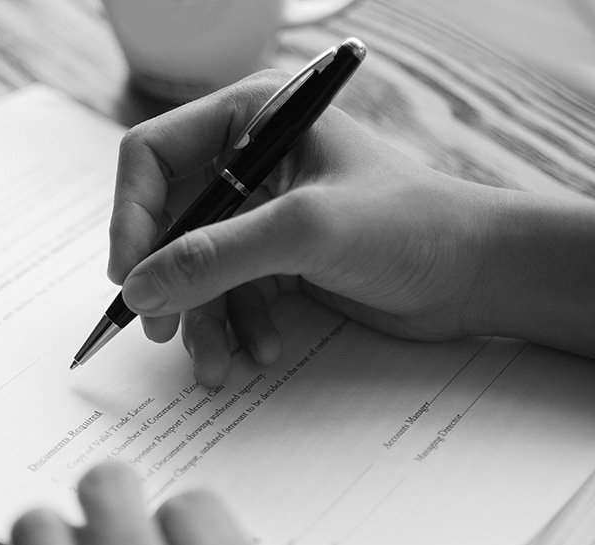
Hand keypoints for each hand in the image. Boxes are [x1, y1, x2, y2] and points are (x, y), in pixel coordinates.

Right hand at [108, 72, 594, 385]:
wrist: (478, 276)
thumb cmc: (410, 226)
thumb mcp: (305, 232)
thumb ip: (215, 256)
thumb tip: (138, 286)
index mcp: (250, 118)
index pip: (152, 157)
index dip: (130, 215)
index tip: (128, 275)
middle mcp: (246, 161)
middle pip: (167, 221)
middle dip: (166, 280)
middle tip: (161, 329)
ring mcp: (259, 213)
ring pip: (193, 268)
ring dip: (201, 319)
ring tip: (216, 364)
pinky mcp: (273, 258)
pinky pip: (225, 294)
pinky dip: (235, 327)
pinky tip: (261, 351)